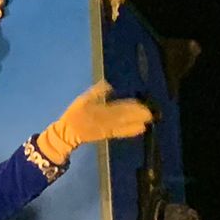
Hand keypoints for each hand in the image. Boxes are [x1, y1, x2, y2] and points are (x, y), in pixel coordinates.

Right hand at [36, 81, 152, 163]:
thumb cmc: (75, 114)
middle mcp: (108, 120)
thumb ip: (97, 92)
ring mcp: (110, 128)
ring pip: (127, 124)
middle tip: (151, 112)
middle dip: (139, 114)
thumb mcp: (83, 99)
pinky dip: (132, 130)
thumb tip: (109, 85)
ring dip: (138, 122)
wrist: (68, 132)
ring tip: (148, 119)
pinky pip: (122, 132)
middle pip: (127, 116)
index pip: (121, 107)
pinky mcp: (109, 134)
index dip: (133, 106)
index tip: (143, 104)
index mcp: (102, 110)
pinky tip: (141, 129)